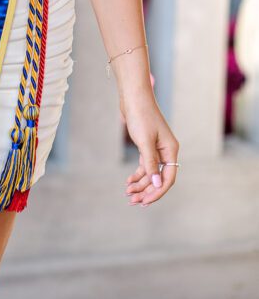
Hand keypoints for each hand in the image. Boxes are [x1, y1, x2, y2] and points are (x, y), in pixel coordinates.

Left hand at [121, 92, 178, 206]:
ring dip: (140, 184)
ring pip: (151, 173)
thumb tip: (157, 185)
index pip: (168, 178)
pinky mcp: (147, 145)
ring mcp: (157, 149)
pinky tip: (129, 182)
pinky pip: (145, 165)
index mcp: (170, 150)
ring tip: (128, 193)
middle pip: (159, 178)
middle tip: (133, 201)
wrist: (133, 97)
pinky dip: (137, 174)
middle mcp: (166, 151)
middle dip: (147, 191)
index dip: (157, 192)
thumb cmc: (141, 116)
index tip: (145, 201)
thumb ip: (151, 163)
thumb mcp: (144, 142)